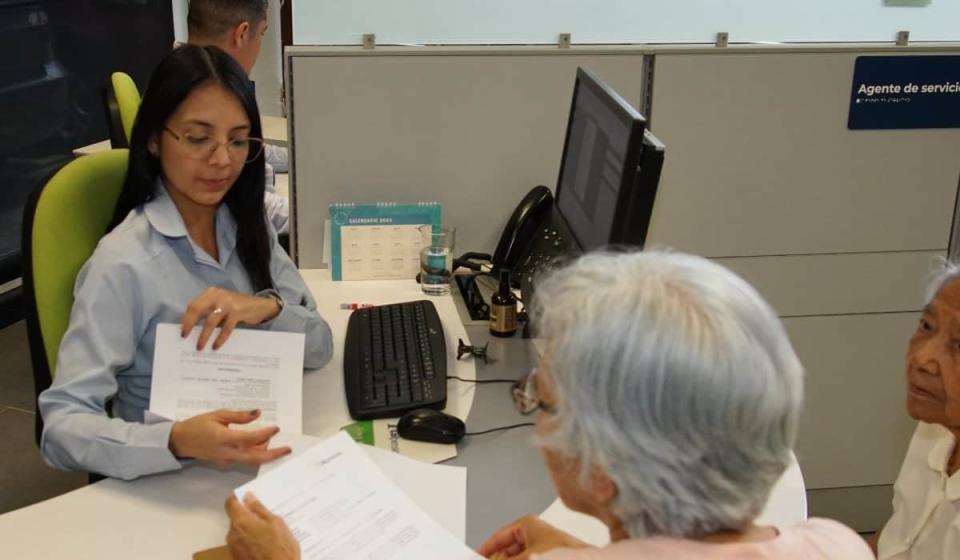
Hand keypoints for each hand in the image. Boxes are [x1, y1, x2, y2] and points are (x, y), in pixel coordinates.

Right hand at [168, 409, 290, 464]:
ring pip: (251, 460)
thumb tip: (257, 413)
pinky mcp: (226, 461)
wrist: (181, 441)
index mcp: (224, 438)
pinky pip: (245, 459)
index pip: (250, 439)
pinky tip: (262, 445)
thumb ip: (238, 415)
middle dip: (273, 454)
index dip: (265, 434)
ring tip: (275, 443)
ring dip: (265, 453)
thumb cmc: (197, 425)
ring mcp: (227, 459)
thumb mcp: (217, 415)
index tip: (276, 428)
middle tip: (287, 449)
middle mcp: (227, 452)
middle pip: (255, 457)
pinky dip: (255, 454)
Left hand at [181, 286, 281, 349]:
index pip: (193, 305)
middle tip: (185, 337)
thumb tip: (193, 329)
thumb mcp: (222, 306)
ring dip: (204, 336)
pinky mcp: (238, 311)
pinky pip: (226, 328)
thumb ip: (210, 312)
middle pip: (197, 309)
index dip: (186, 319)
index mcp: (211, 293)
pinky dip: (220, 338)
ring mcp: (228, 303)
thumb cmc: (238, 308)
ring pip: (210, 321)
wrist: (261, 305)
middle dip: (189, 325)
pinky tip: (216, 346)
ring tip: (200, 346)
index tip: (182, 332)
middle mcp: (218, 295)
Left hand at [225, 493, 299, 559]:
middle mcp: (232, 534)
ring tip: (269, 536)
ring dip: (250, 531)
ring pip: (239, 533)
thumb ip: (259, 509)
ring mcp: (233, 549)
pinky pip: (241, 545)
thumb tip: (248, 497)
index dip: (238, 499)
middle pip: (236, 519)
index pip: (230, 503)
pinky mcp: (237, 559)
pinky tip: (265, 547)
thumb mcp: (276, 523)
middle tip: (267, 520)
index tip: (249, 500)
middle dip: (249, 517)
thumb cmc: (280, 548)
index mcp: (241, 522)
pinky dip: (250, 543)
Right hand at [478, 515, 589, 558]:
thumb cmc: (566, 554)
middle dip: (499, 558)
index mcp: (527, 524)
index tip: (475, 557)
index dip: (485, 549)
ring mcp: (541, 548)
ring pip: (517, 557)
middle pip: (507, 550)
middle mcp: (534, 534)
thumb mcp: (526, 558)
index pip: (499, 536)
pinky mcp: (548, 557)